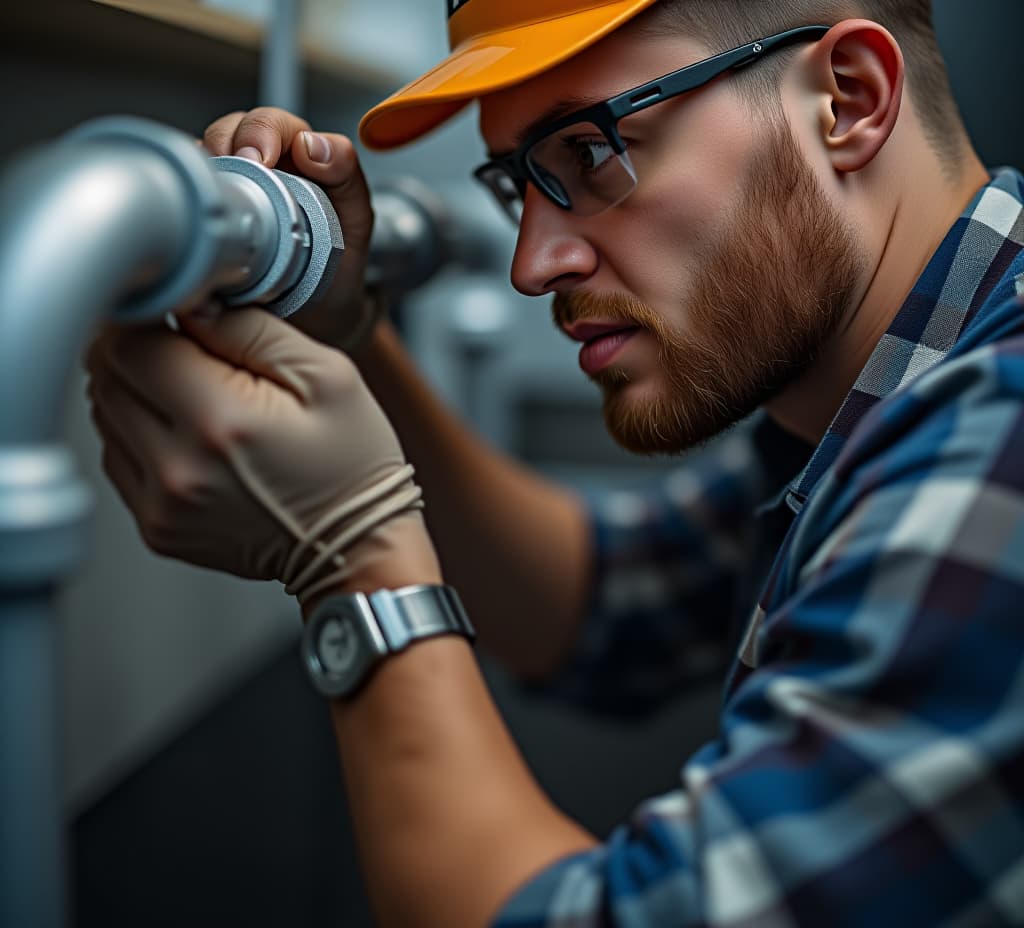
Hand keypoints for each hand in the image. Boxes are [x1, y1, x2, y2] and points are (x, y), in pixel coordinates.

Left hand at [86, 308, 440, 604]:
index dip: (153, 318)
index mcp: (220, 421)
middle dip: (143, 352)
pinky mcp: (158, 528)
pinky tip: (193, 438)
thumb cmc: (353, 465)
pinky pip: (119, 460)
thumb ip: (252, 329)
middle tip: (194, 354)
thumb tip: (194, 306)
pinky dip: (144, 437)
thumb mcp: (328, 375)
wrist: (357, 546)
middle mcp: (179, 469)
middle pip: (107, 378)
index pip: (132, 344)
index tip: (185, 319)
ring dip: (140, 393)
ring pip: (106, 417)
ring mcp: (163, 506)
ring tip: (201, 399)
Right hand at [202, 107, 378, 351]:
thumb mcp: (356, 223)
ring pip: (201, 158)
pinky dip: (184, 197)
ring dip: (201, 168)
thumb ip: (348, 179)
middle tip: (233, 168)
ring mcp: (229, 193)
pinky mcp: (206, 218)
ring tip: (211, 193)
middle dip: (225, 140)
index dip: (261, 131)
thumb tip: (313, 146)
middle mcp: (260, 168)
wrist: (318, 319)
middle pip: (229, 131)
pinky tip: (192, 214)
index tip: (260, 157)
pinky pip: (186, 196)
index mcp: (297, 158)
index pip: (272, 123)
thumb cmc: (338, 268)